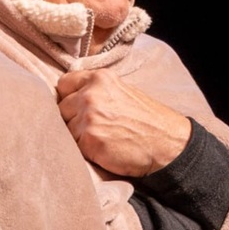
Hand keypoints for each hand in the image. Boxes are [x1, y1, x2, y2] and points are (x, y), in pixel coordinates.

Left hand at [56, 69, 191, 176]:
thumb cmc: (146, 119)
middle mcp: (91, 94)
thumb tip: (70, 96)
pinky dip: (84, 150)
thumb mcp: (122, 91)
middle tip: (92, 128)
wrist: (167, 144)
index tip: (76, 108)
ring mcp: (88, 117)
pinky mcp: (89, 140)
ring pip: (65, 128)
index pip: (64, 84)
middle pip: (61, 107)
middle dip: (71, 118)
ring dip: (77, 136)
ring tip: (100, 139)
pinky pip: (73, 146)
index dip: (68, 97)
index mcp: (99, 78)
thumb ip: (96, 90)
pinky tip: (102, 149)